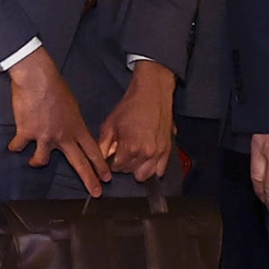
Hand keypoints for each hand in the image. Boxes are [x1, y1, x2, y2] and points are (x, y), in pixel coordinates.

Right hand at [8, 47, 105, 195]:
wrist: (37, 79)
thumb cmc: (56, 88)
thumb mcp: (72, 107)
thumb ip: (72, 124)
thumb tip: (71, 133)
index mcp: (77, 128)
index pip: (93, 152)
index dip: (101, 167)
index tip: (107, 179)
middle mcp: (63, 136)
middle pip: (79, 163)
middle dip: (89, 180)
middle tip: (96, 193)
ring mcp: (44, 137)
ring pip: (41, 161)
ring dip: (36, 162)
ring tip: (33, 160)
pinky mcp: (26, 133)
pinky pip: (19, 146)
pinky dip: (16, 146)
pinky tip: (14, 145)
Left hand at [98, 62, 178, 183]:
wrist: (152, 93)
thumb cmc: (131, 106)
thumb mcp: (109, 124)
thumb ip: (103, 145)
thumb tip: (100, 158)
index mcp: (130, 148)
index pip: (117, 168)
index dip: (112, 162)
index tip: (113, 154)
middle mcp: (146, 153)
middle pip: (130, 172)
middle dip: (124, 165)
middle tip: (123, 153)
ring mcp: (159, 153)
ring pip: (146, 174)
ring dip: (138, 169)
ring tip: (134, 157)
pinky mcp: (168, 150)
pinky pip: (161, 170)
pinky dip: (153, 168)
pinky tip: (147, 159)